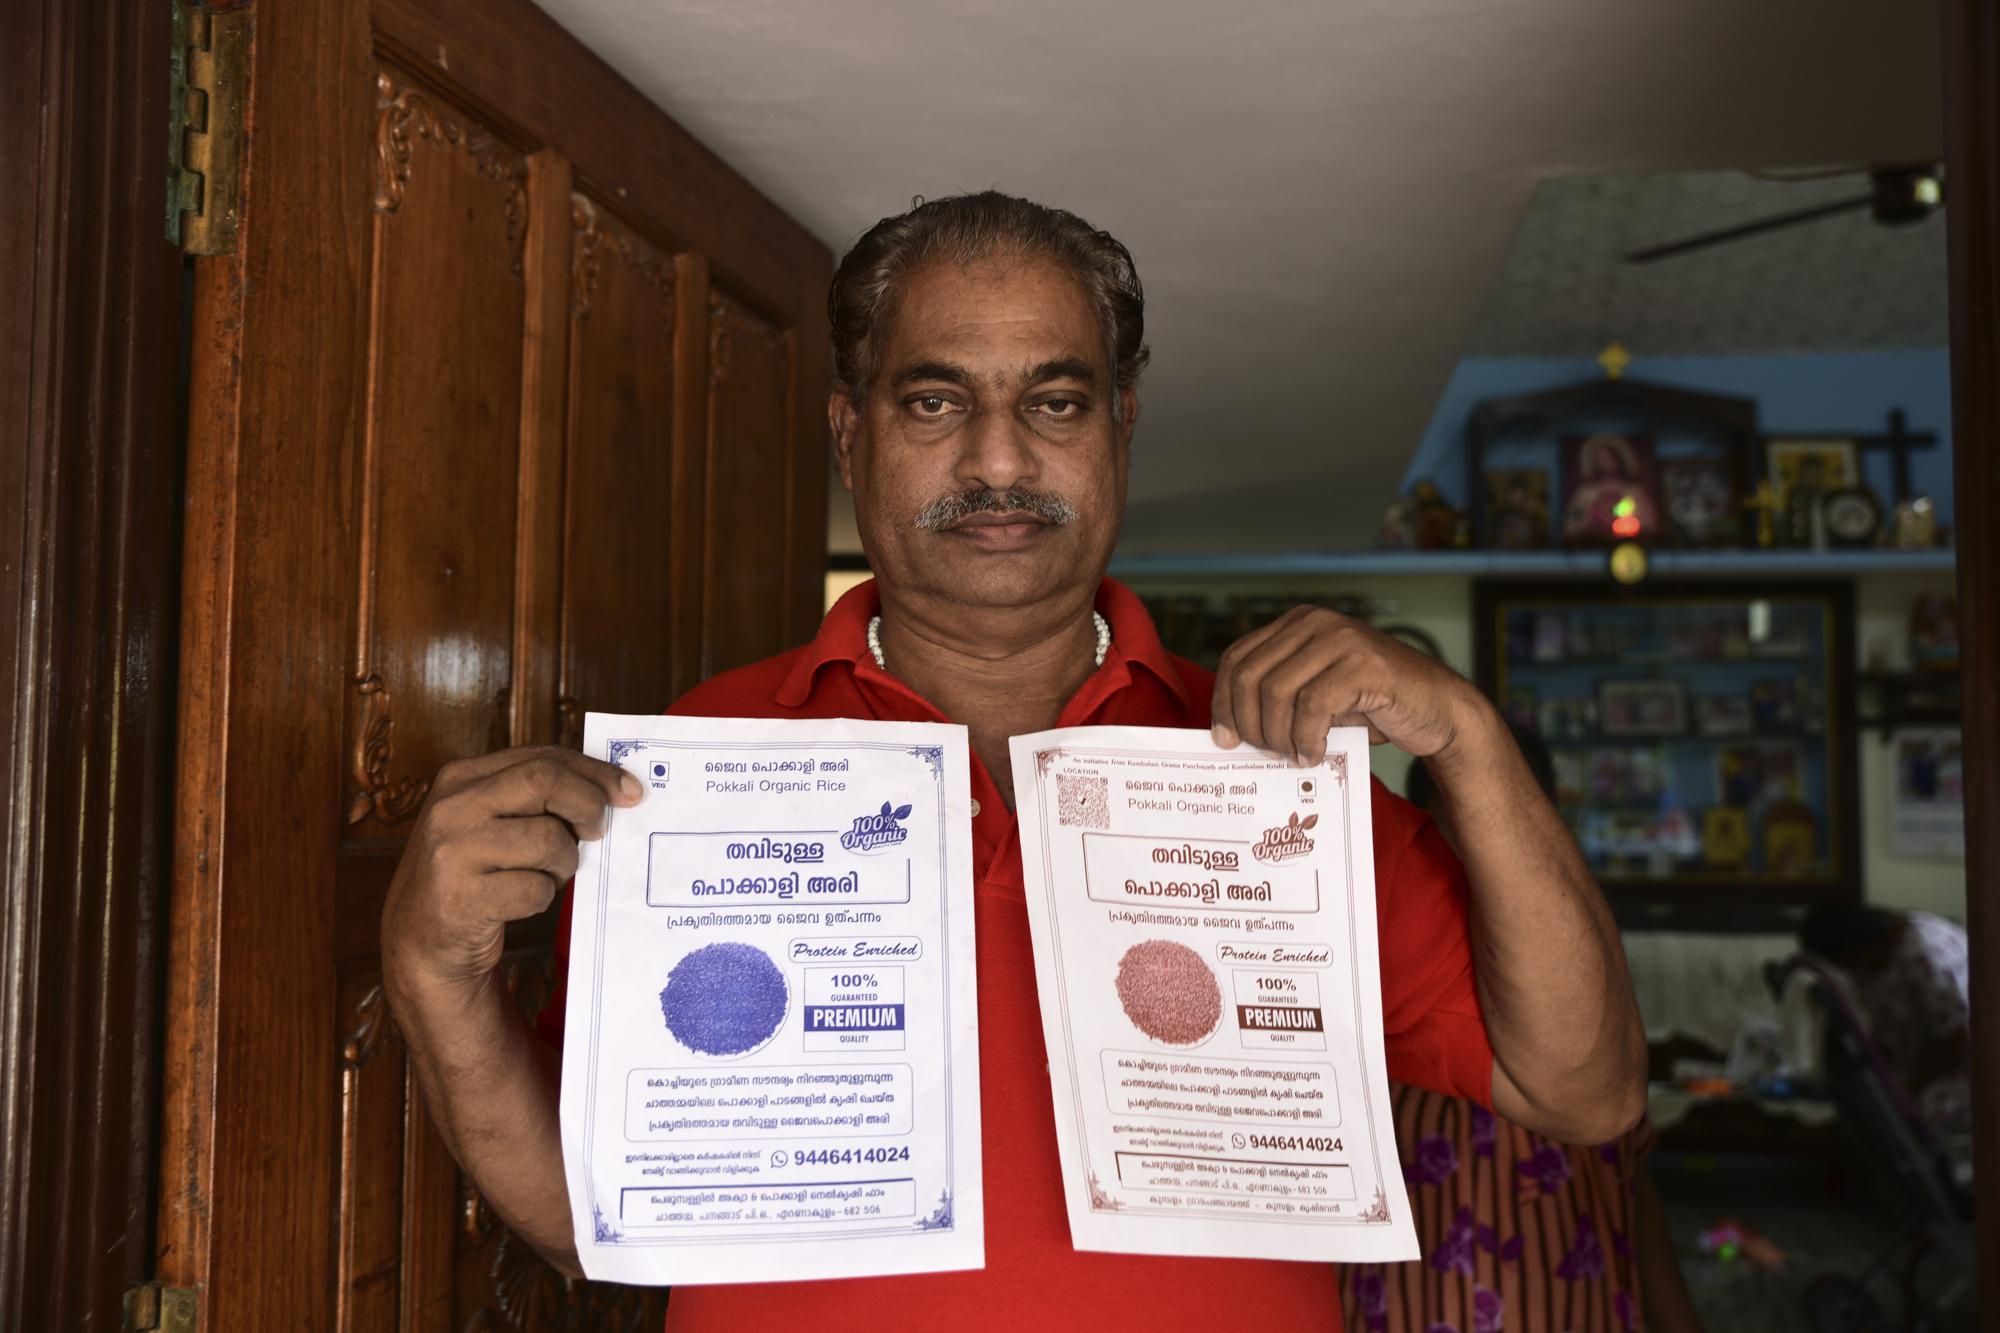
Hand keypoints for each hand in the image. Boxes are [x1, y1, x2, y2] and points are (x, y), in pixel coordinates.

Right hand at [382, 746, 641, 991]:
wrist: (420, 938)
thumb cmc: (475, 871)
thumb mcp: (491, 819)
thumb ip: (537, 796)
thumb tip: (618, 789)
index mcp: (461, 777)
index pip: (542, 757)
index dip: (594, 772)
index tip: (630, 791)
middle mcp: (451, 807)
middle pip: (544, 782)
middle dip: (587, 805)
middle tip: (599, 831)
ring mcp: (451, 852)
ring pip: (547, 839)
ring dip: (564, 863)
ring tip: (547, 874)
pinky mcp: (459, 898)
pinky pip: (534, 890)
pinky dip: (541, 897)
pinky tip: (521, 899)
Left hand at [1211, 606, 1485, 765]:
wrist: (1438, 709)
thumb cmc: (1372, 706)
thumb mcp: (1315, 695)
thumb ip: (1277, 699)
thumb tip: (1228, 732)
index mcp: (1297, 624)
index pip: (1237, 659)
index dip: (1223, 702)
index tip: (1225, 739)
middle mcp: (1315, 623)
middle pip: (1250, 676)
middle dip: (1249, 723)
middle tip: (1264, 753)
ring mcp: (1341, 639)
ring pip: (1276, 692)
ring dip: (1279, 735)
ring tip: (1293, 756)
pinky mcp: (1364, 664)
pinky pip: (1312, 706)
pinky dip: (1306, 737)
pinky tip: (1313, 754)